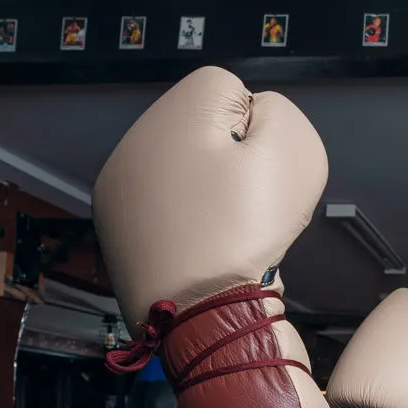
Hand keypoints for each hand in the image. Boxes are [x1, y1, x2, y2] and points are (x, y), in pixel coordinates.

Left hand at [93, 67, 330, 407]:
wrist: (199, 320)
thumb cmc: (245, 236)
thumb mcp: (293, 156)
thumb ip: (280, 114)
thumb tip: (255, 114)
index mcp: (170, 116)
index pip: (228, 87)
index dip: (257, 127)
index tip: (257, 172)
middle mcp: (132, 142)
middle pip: (200, 128)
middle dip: (230, 156)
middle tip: (244, 203)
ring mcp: (116, 188)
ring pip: (181, 166)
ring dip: (207, 187)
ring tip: (222, 230)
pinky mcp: (115, 228)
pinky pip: (163, 203)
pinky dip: (185, 217)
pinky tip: (200, 246)